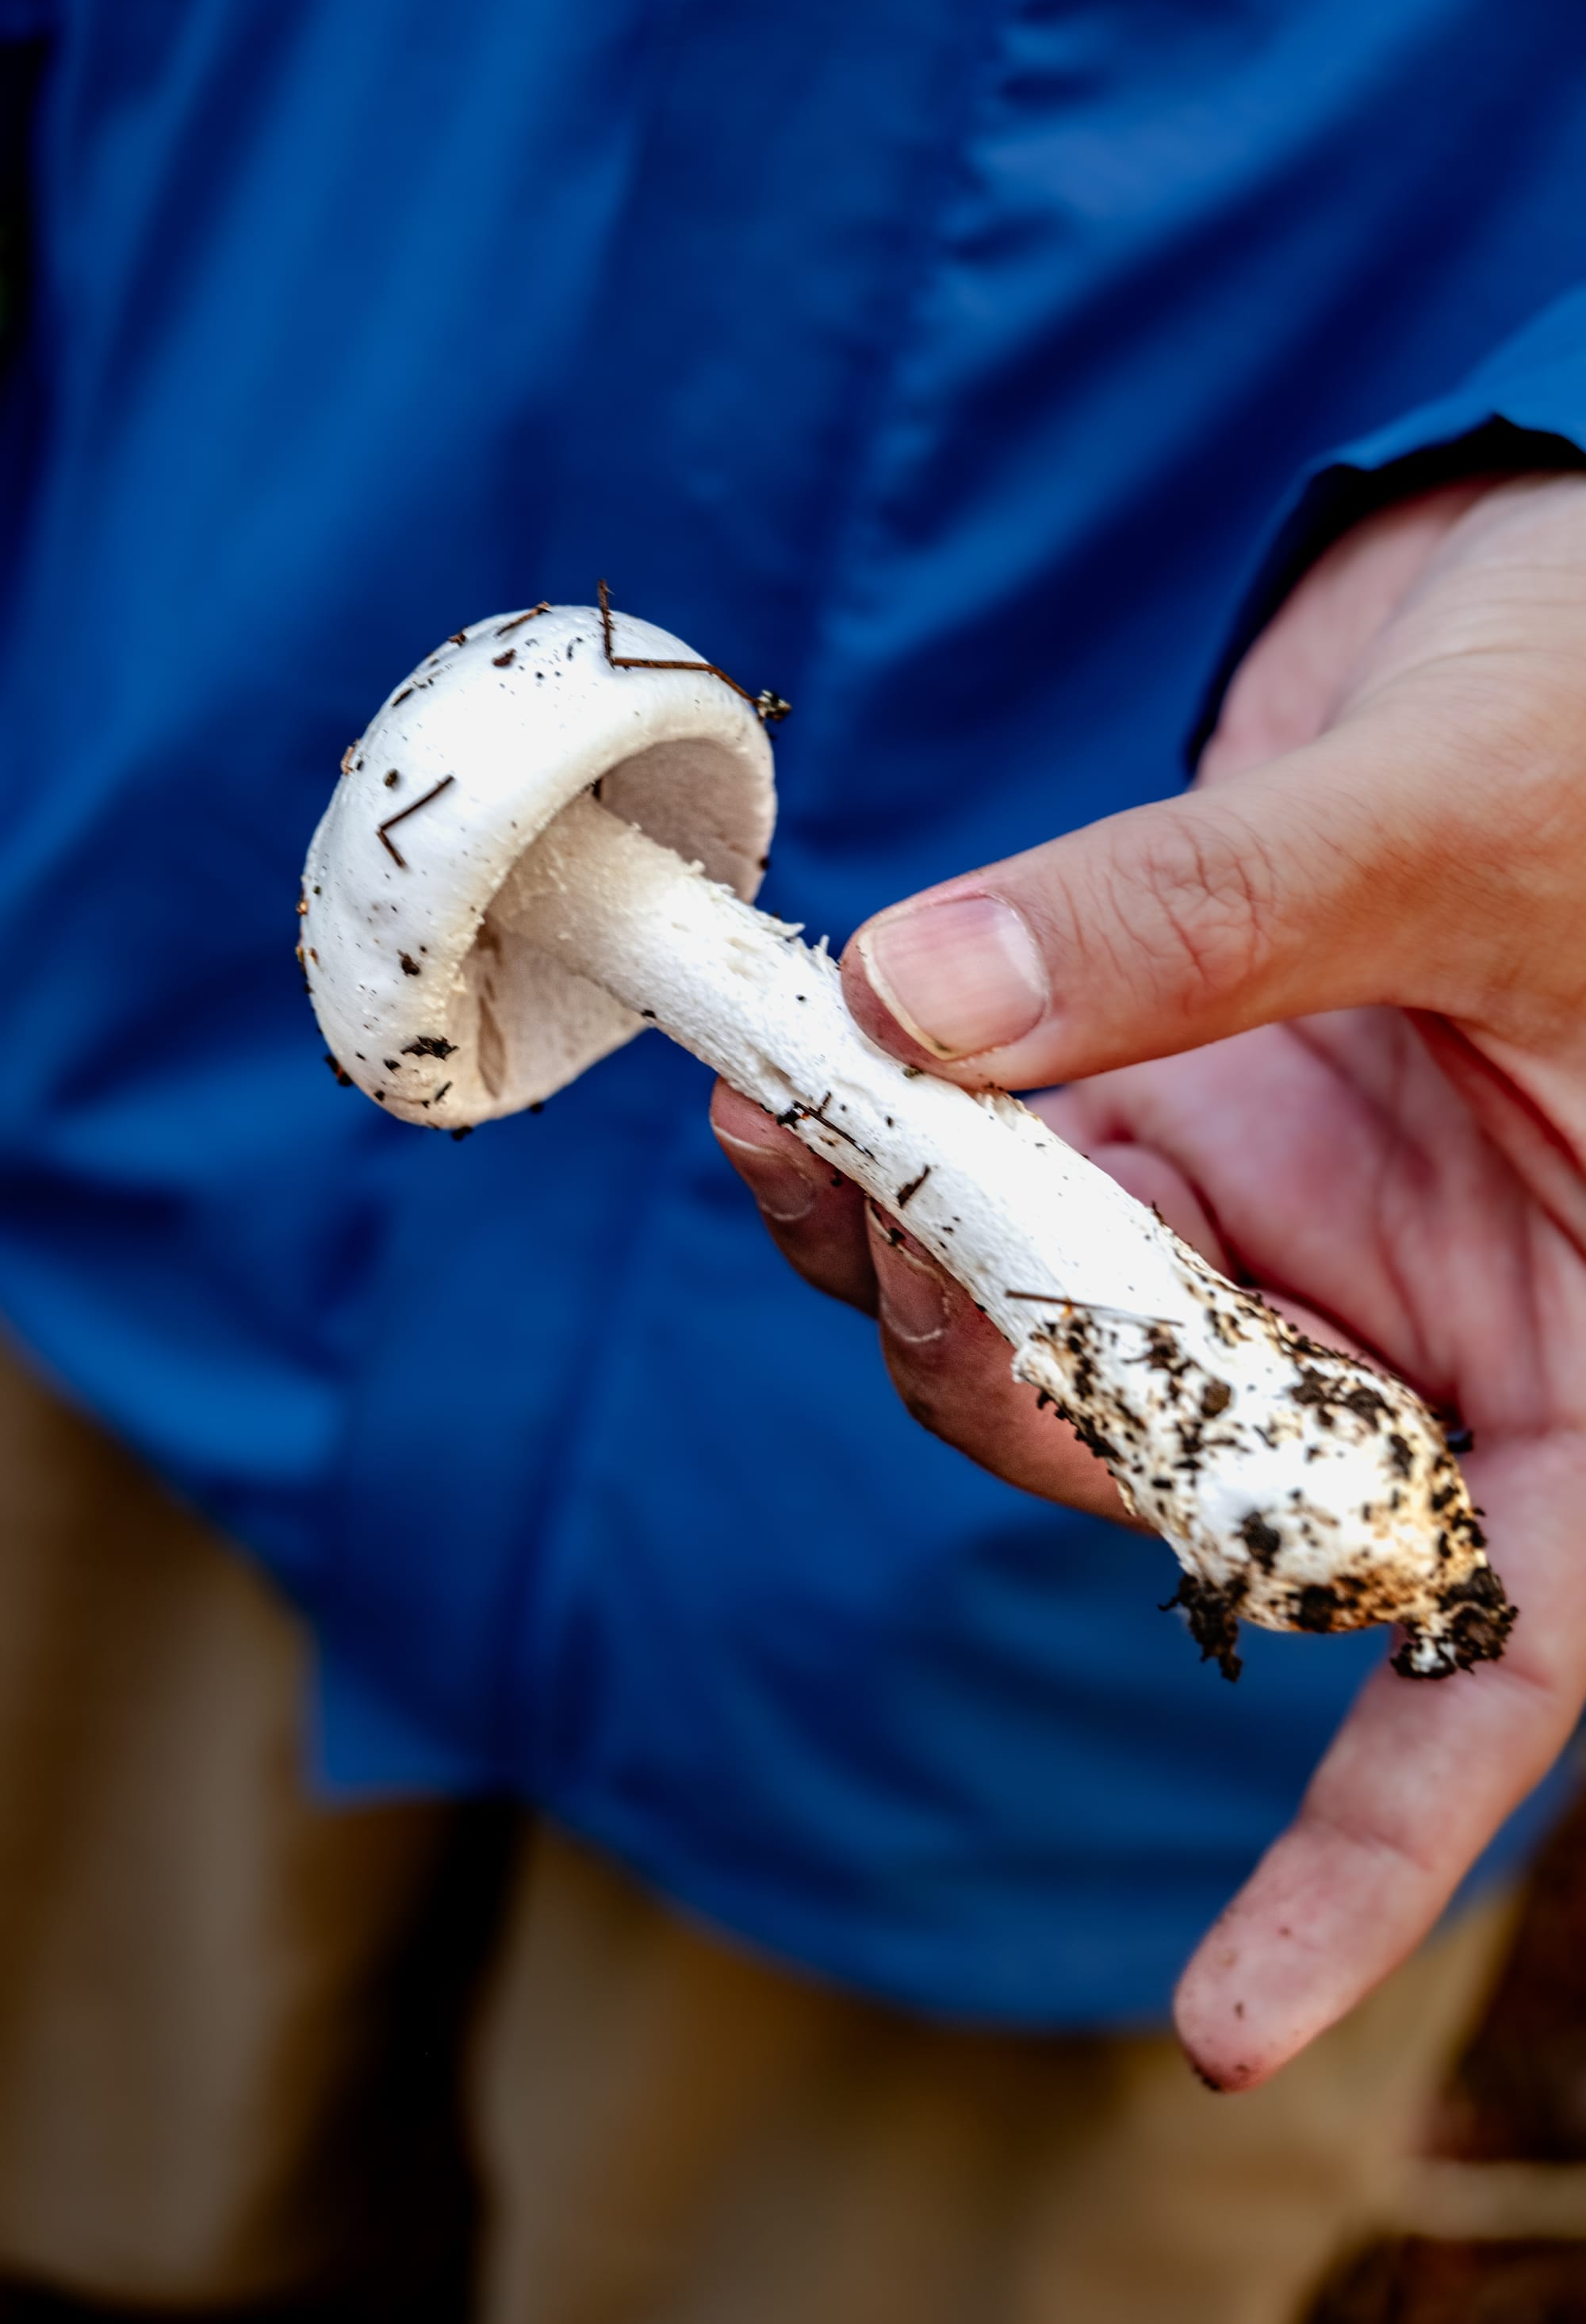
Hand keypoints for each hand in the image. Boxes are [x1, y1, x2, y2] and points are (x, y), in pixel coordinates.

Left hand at [712, 469, 1585, 2087]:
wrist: (1548, 597)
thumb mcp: (1458, 821)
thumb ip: (1205, 921)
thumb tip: (921, 1006)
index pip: (1504, 1657)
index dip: (1370, 1860)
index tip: (1219, 2024)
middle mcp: (1418, 1333)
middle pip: (1196, 1491)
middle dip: (1023, 1387)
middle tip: (898, 1202)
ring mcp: (1275, 1240)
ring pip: (1054, 1357)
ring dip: (911, 1268)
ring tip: (804, 1111)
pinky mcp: (1162, 1130)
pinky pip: (992, 1213)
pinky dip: (881, 1169)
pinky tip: (794, 1093)